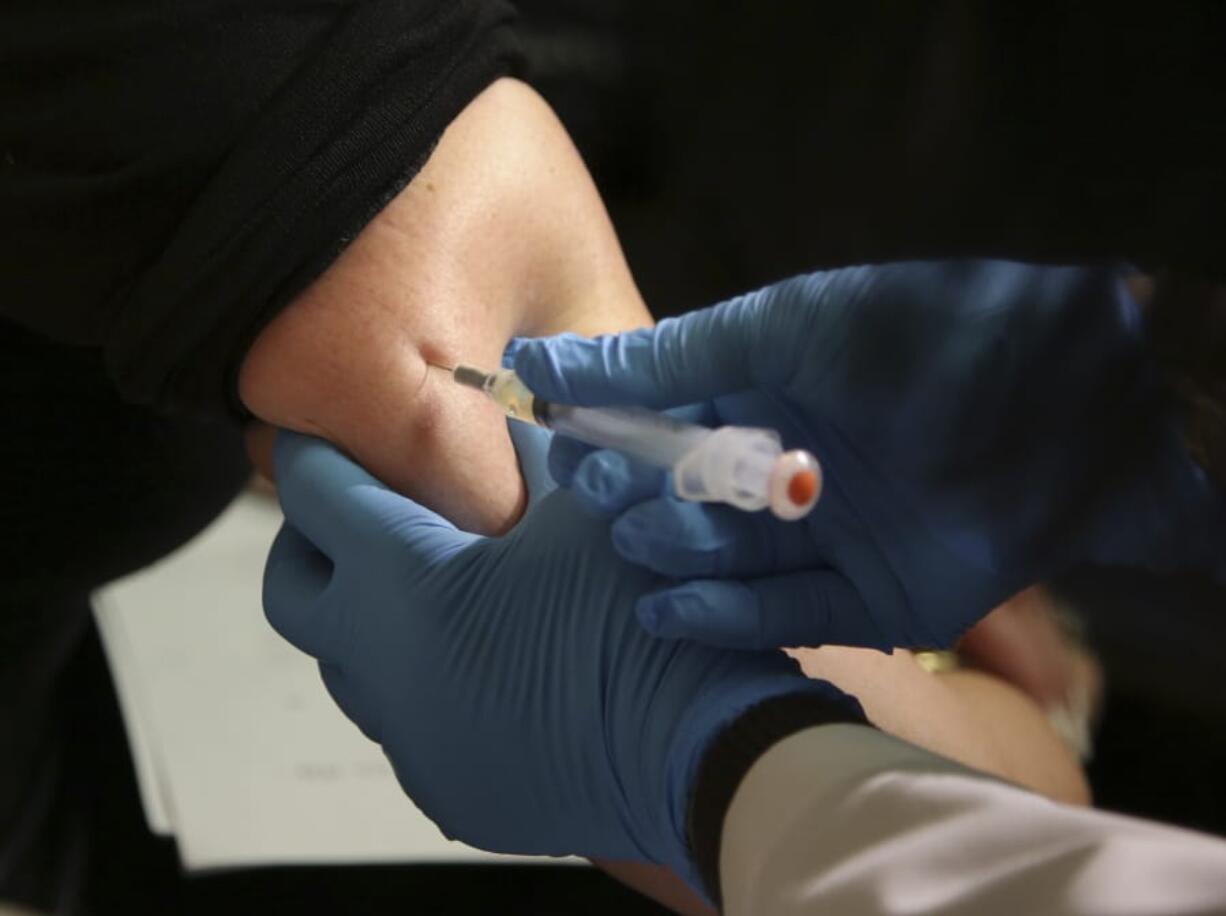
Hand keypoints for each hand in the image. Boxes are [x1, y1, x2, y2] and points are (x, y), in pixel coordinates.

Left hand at [262, 428, 854, 892]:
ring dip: (366, 616)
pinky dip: (417, 679)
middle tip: (356, 512)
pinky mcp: (445, 786)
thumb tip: (514, 407)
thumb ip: (534, 450)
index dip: (316, 454)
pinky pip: (403, 721)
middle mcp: (379, 668)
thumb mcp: (589, 506)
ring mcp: (408, 738)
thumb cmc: (642, 615)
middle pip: (293, 589)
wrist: (703, 750)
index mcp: (402, 583)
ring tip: (431, 586)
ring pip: (345, 663)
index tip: (322, 435)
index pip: (315, 497)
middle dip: (310, 540)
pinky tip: (481, 659)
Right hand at [514, 261, 1224, 649]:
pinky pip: (783, 617)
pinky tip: (667, 606)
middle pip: (688, 500)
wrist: (1064, 399)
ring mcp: (833, 540)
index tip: (560, 443)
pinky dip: (723, 617)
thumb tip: (537, 361)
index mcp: (771, 396)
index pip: (662, 424)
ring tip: (639, 537)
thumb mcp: (782, 327)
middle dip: (637, 498)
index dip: (608, 436)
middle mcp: (795, 471)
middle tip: (601, 495)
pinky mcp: (874, 603)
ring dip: (674, 553)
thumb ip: (664, 359)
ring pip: (726, 561)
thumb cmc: (917, 339)